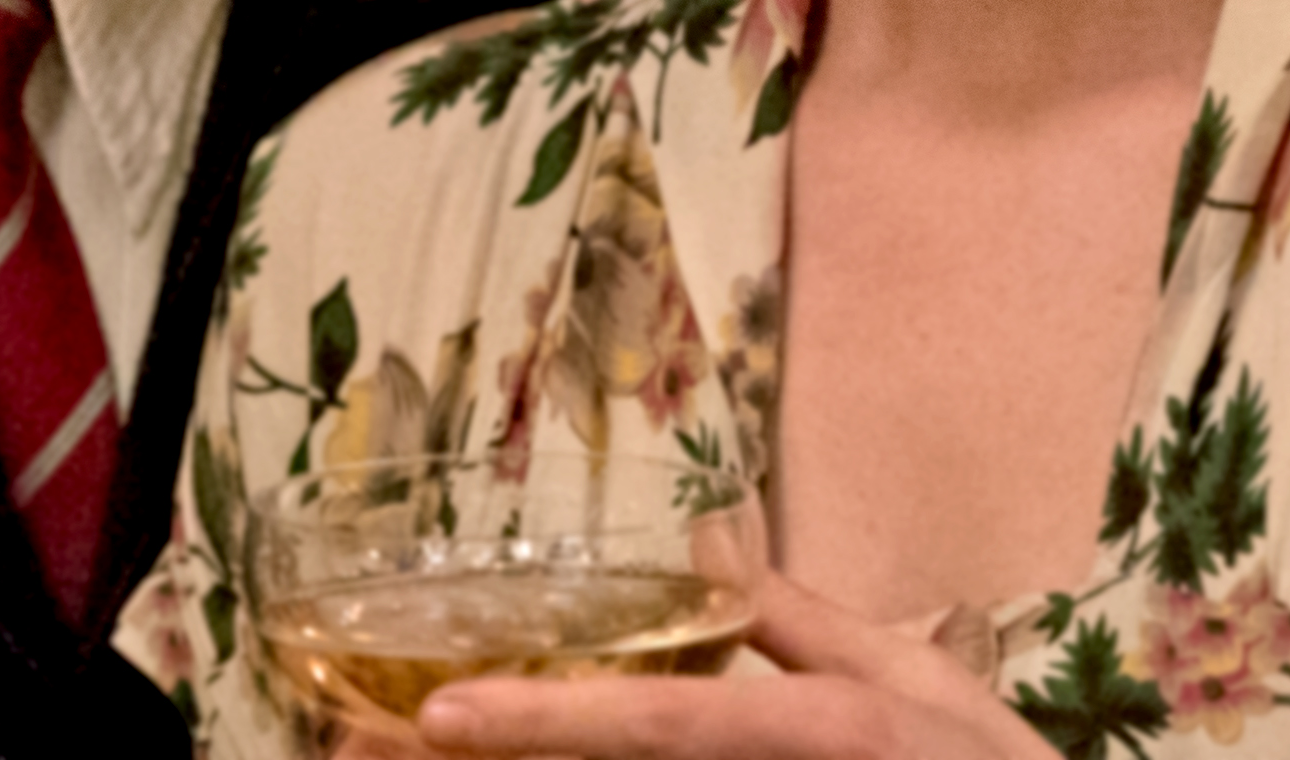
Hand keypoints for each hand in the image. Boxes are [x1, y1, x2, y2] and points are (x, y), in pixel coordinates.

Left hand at [408, 576, 1051, 759]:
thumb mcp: (910, 681)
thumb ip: (803, 623)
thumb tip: (713, 550)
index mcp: (816, 729)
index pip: (657, 725)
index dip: (544, 720)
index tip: (442, 716)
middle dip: (512, 759)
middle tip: (379, 743)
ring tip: (407, 751)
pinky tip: (526, 758)